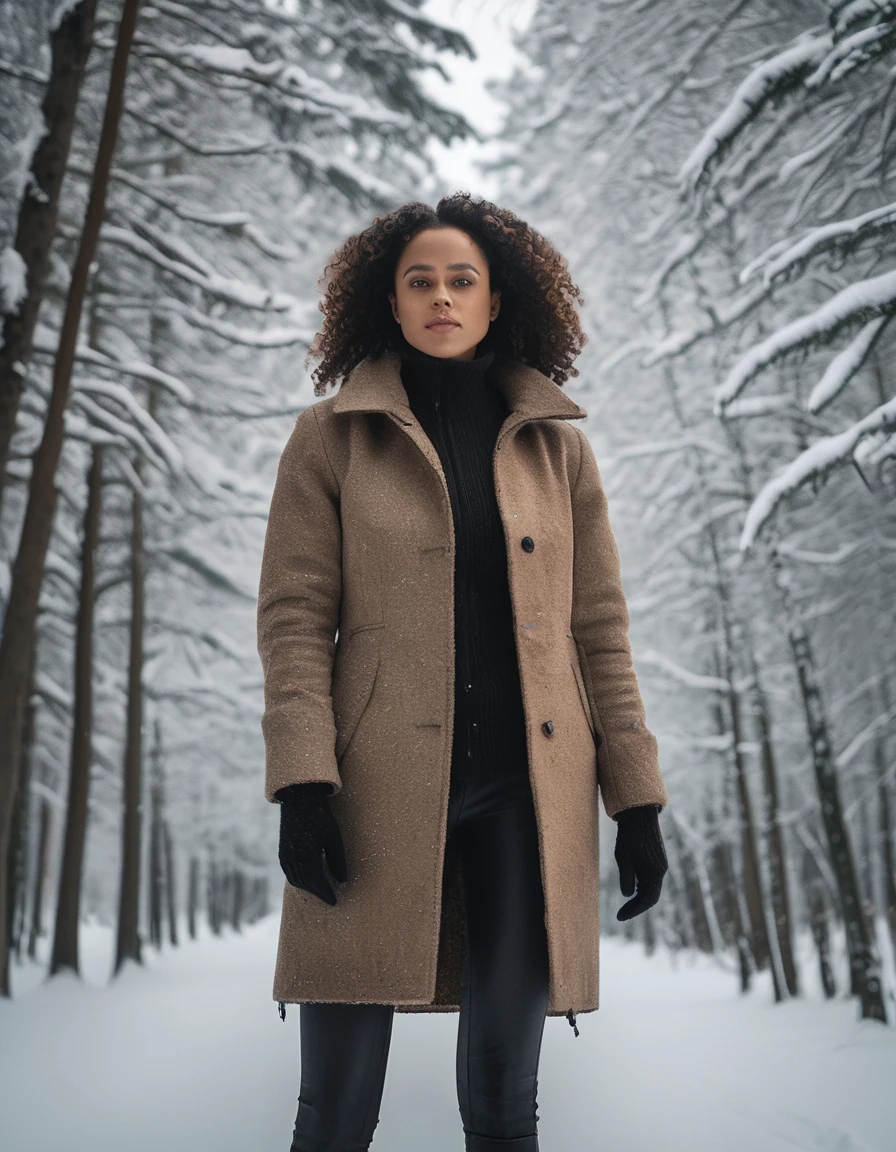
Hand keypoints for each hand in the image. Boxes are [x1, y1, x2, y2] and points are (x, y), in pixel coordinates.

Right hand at [276, 782, 347, 905]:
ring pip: (296, 881)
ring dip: (308, 888)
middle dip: (318, 893)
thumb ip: (338, 861)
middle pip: (306, 884)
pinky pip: (289, 873)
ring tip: (321, 891)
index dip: (326, 894)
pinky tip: (309, 879)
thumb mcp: (334, 838)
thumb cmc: (321, 817)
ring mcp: (285, 856)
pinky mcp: (282, 852)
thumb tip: (343, 881)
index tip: (335, 902)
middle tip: (330, 898)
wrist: (300, 800)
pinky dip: (299, 880)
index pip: (317, 883)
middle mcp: (293, 860)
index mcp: (307, 857)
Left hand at [613, 804, 666, 920]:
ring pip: (652, 888)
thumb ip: (626, 878)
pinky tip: (632, 890)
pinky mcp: (658, 860)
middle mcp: (661, 870)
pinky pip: (652, 880)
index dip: (633, 910)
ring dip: (640, 898)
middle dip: (637, 907)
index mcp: (654, 872)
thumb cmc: (629, 835)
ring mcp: (661, 865)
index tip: (619, 917)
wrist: (640, 815)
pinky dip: (642, 888)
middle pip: (651, 897)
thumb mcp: (623, 858)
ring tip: (626, 906)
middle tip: (621, 915)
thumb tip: (628, 896)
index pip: (647, 900)